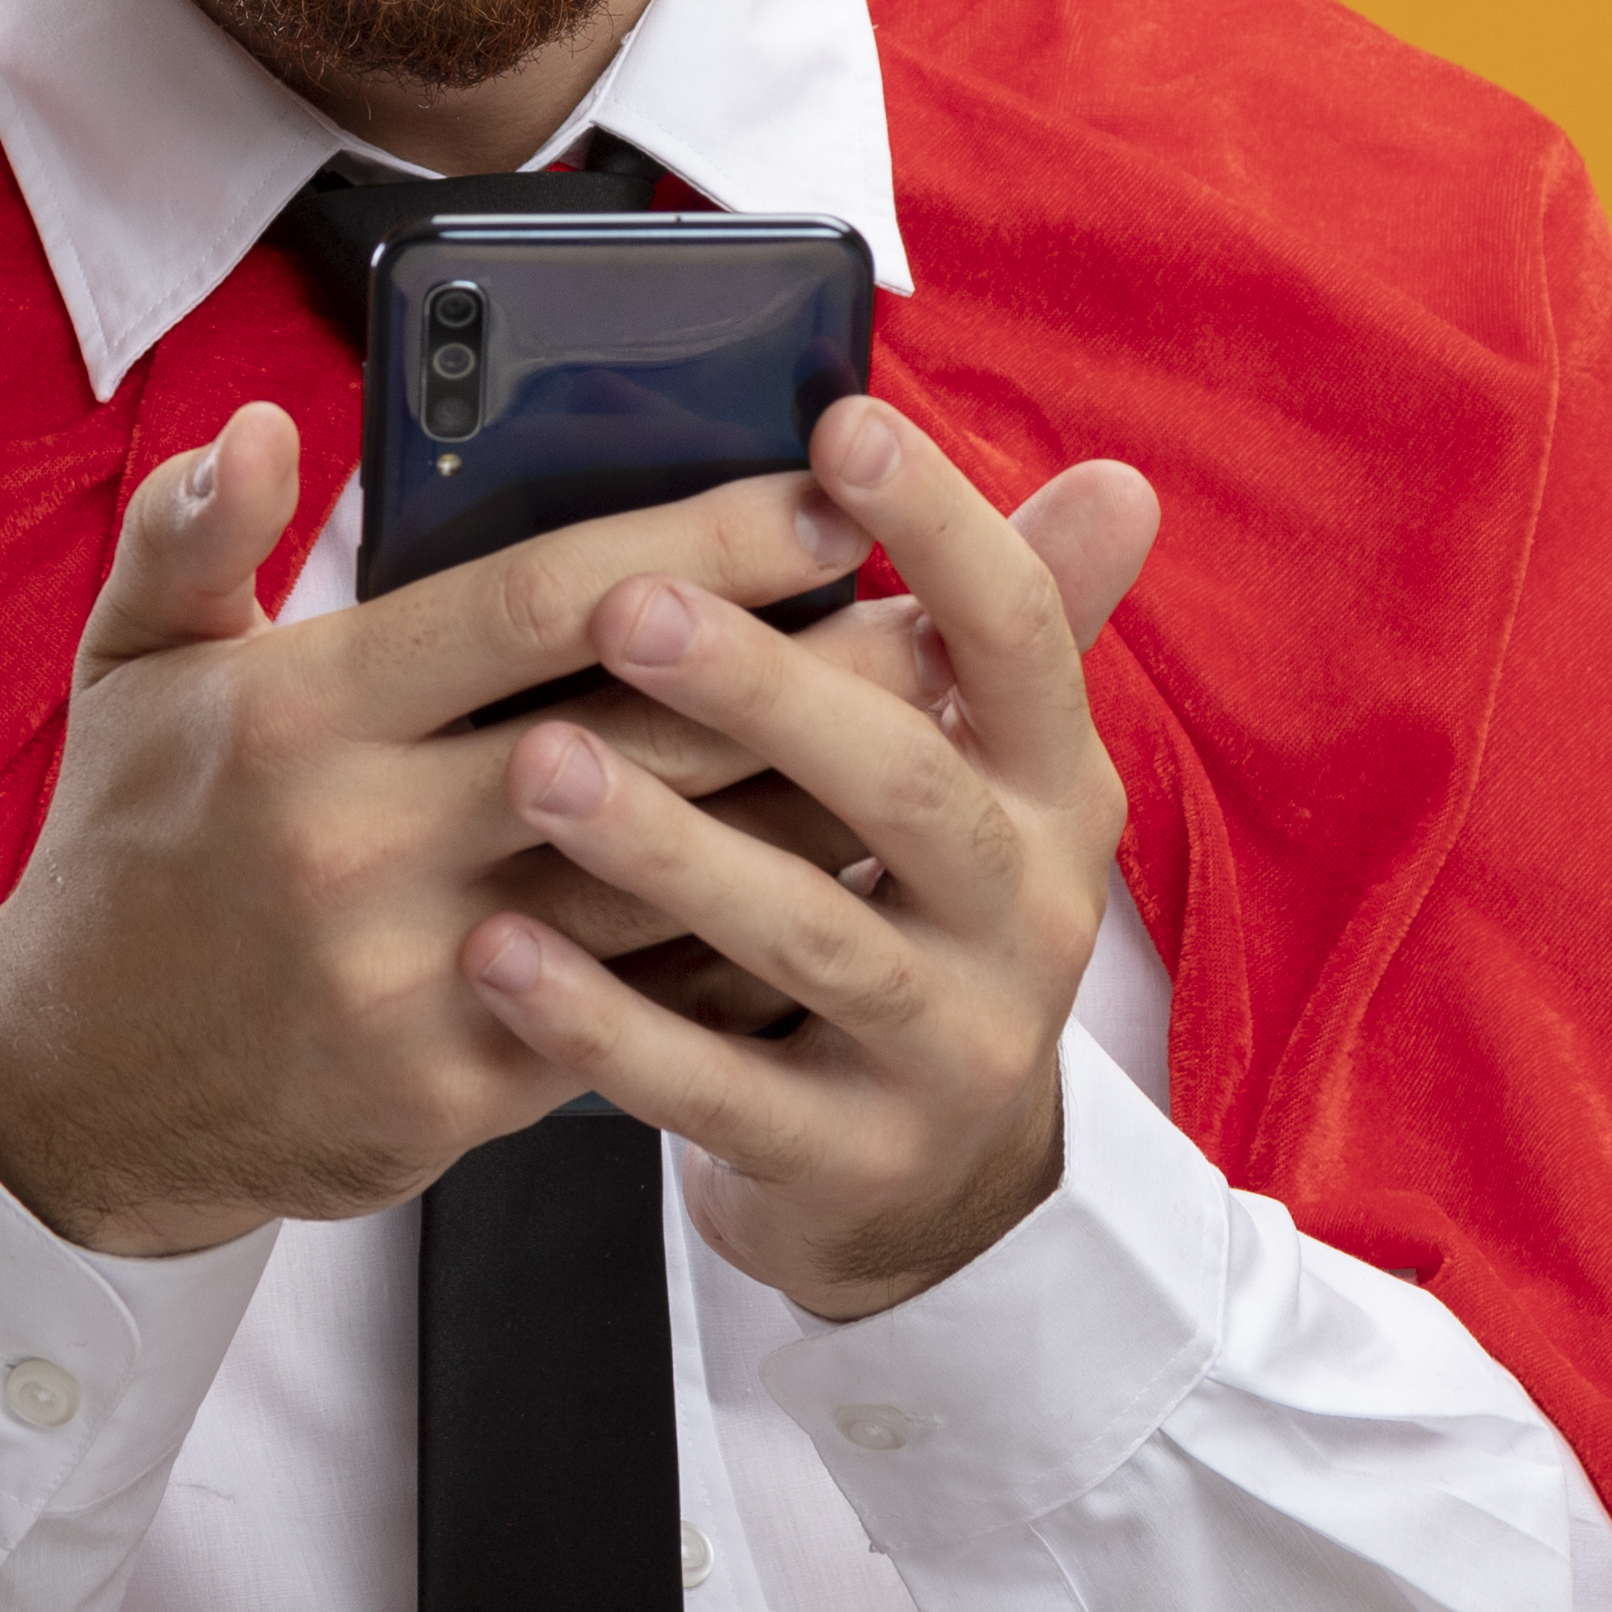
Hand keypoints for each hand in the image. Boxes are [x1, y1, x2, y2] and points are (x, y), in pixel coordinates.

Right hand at [0, 404, 875, 1255]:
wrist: (75, 1098)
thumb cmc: (129, 852)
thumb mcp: (126, 670)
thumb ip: (191, 535)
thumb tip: (258, 428)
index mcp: (302, 712)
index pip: (535, 603)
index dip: (694, 547)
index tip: (826, 501)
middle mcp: (363, 838)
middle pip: (636, 736)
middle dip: (805, 674)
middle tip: (944, 620)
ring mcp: (414, 975)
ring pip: (659, 881)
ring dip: (805, 816)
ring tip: (930, 754)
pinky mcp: (452, 1094)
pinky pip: (632, 1012)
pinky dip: (737, 954)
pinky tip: (837, 903)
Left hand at [457, 398, 1158, 1317]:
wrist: (928, 1192)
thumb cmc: (913, 920)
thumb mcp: (975, 786)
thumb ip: (996, 634)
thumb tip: (1114, 479)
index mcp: (1058, 795)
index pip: (1021, 641)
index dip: (946, 529)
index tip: (840, 420)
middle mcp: (1029, 919)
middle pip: (907, 788)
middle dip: (769, 690)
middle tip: (627, 605)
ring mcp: (950, 1052)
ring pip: (812, 939)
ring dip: (669, 850)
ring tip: (538, 768)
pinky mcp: (856, 1164)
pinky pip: (720, 1094)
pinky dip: (605, 1026)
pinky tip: (497, 952)